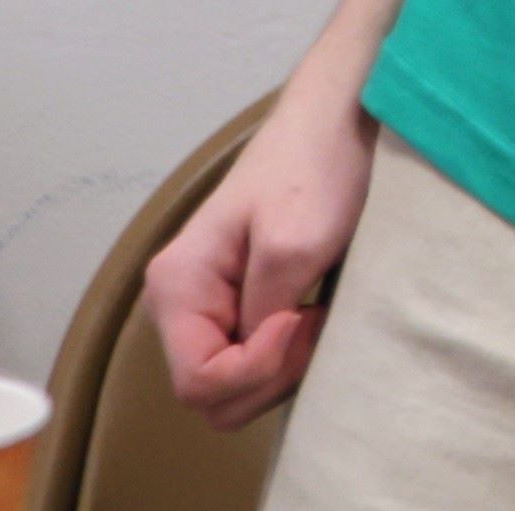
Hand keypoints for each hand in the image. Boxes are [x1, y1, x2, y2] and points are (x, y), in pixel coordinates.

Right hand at [141, 90, 376, 426]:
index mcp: (177, 287)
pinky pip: (254, 361)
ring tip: (315, 315)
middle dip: (268, 377)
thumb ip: (263, 313)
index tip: (297, 321)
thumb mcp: (295, 245)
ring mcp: (209, 305)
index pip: (197, 384)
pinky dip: (286, 356)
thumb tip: (255, 355)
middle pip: (212, 394)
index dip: (253, 371)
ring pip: (234, 384)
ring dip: (281, 369)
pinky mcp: (241, 303)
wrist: (337, 120)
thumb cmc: (315, 169)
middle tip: (312, 324)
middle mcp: (181, 302)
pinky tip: (313, 317)